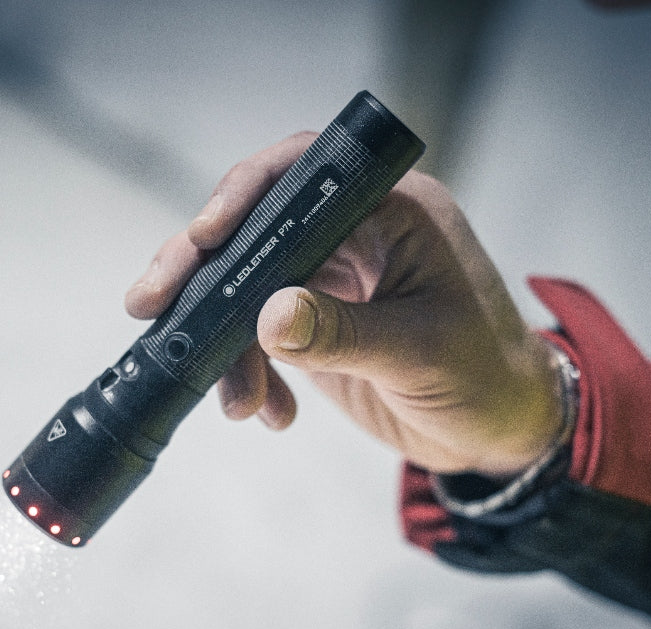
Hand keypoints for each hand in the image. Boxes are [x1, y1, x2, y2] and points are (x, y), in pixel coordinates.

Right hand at [125, 132, 562, 477]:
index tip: (203, 237)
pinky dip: (248, 372)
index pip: (304, 176)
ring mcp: (329, 278)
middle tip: (151, 305)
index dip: (245, 195)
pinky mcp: (313, 323)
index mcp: (392, 211)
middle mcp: (353, 233)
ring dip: (222, 343)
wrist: (499, 431)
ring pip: (246, 287)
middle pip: (256, 228)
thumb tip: (267, 316)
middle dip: (201, 271)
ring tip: (233, 401)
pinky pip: (256, 335)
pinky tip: (266, 412)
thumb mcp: (421, 354)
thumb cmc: (484, 378)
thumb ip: (344, 334)